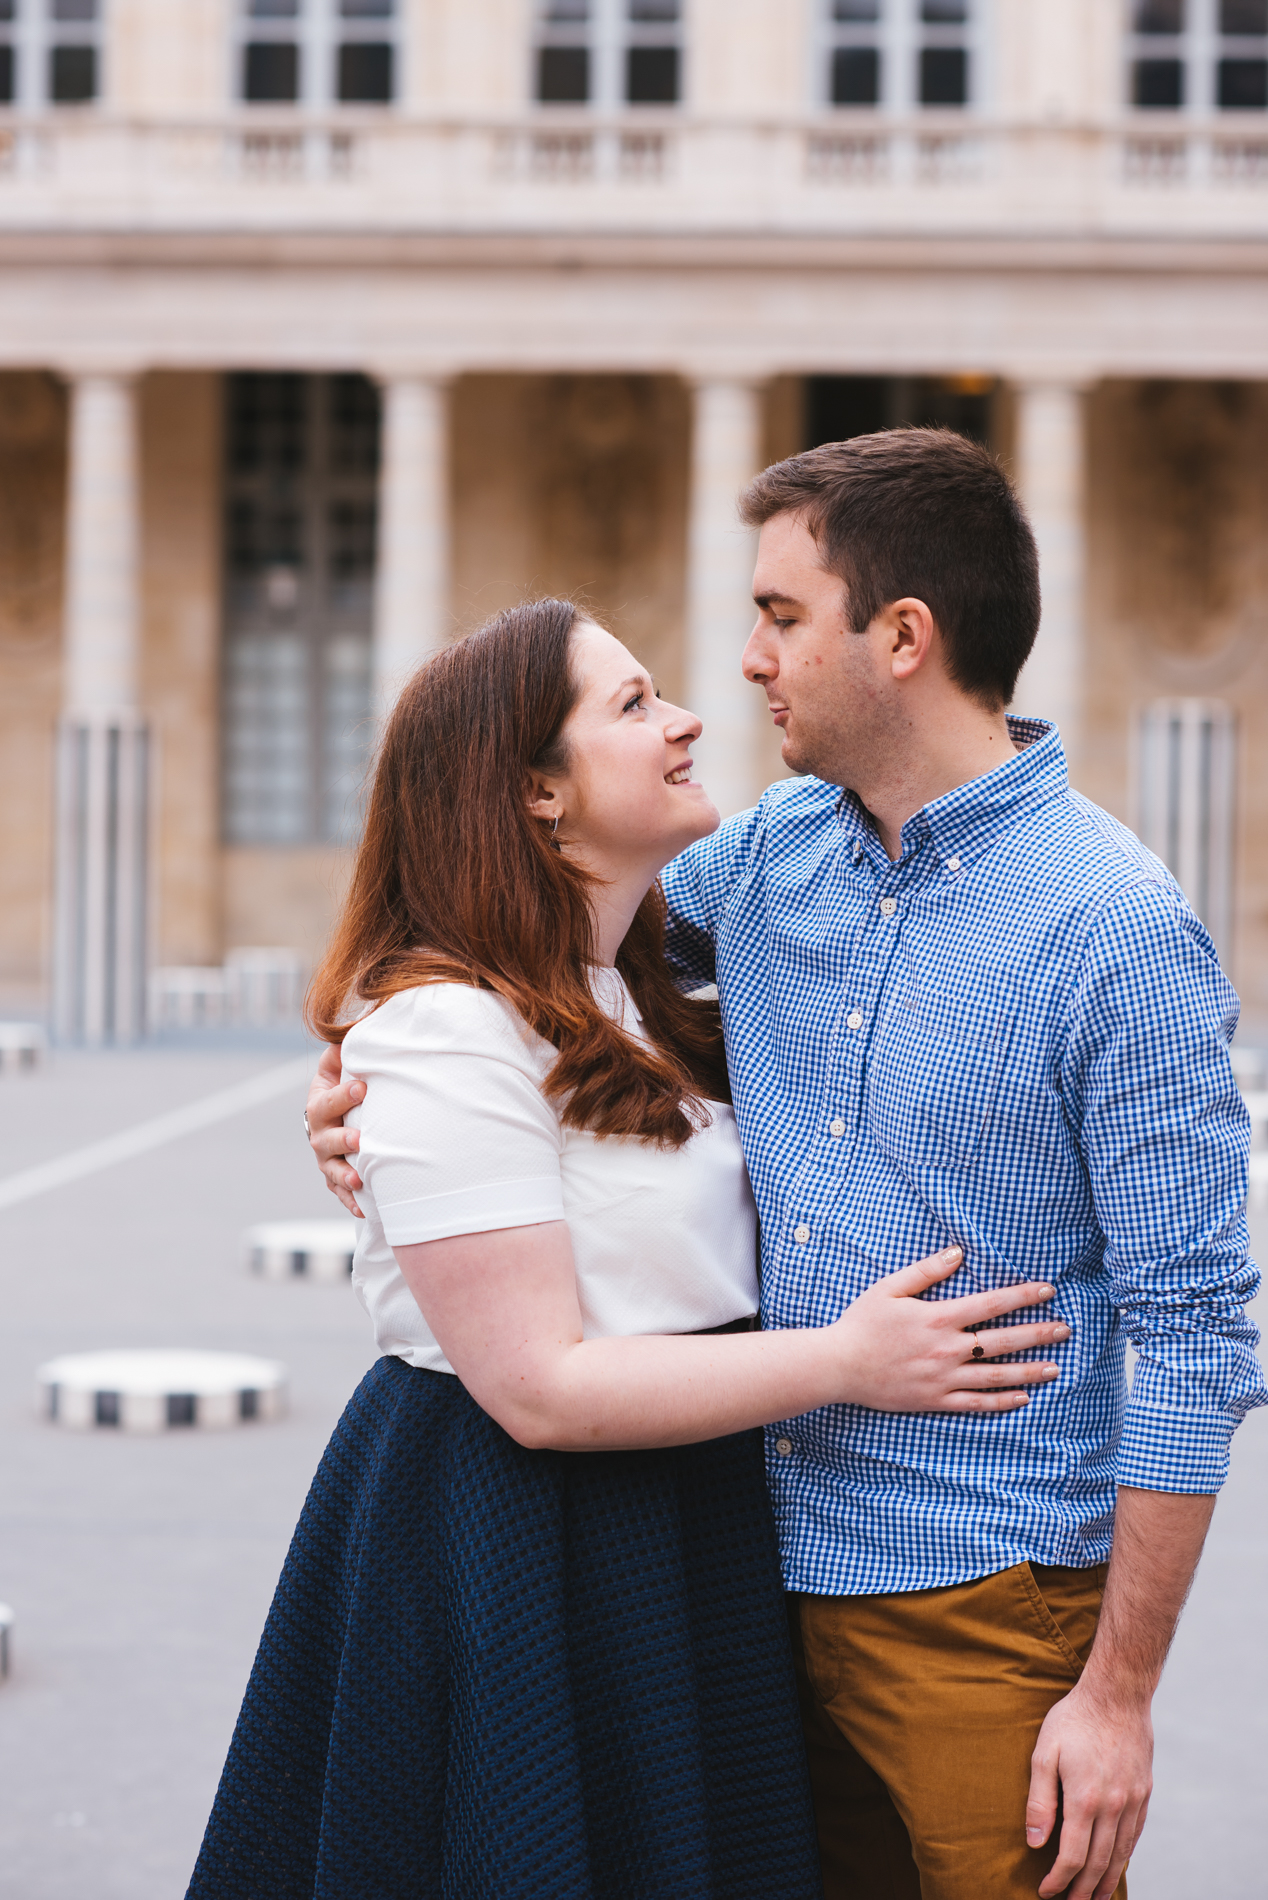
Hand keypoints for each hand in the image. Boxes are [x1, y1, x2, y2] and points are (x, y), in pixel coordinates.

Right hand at [307, 1041, 364, 1216]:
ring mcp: (327, 1159)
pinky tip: (364, 1208)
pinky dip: (352, 1201)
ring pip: (332, 1170)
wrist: (343, 1115)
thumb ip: (344, 1051)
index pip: (327, 1101)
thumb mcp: (340, 1065)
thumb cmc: (349, 1084)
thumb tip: (350, 1032)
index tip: (362, 1087)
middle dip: (342, 1140)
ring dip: (345, 1175)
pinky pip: (342, 1193)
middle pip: (325, 1140)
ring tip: (359, 1178)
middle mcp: (319, 1134)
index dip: (342, 1095)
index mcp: (319, 1105)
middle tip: (360, 1139)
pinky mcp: (338, 1179)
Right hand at [831, 1247, 1069, 1412]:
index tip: (1047, 1291)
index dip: (1022, 1296)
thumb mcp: (890, 1288)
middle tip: (1065, 1330)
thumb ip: (926, 1271)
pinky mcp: (935, 1400)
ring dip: (1029, 1371)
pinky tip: (1022, 1398)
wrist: (840, 1365)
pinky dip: (1001, 1402)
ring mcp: (943, 1378)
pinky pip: (976, 1403)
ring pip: (996, 1376)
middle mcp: (947, 1349)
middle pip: (1003, 1341)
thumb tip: (958, 1253)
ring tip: (1055, 1368)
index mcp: (939, 1318)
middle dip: (1038, 1334)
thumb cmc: (862, 1323)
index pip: (991, 1304)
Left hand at [1027, 1679, 1151, 1898]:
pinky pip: (1135, 1836)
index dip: (1059, 1880)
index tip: (1046, 1892)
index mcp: (1085, 1799)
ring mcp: (1132, 1802)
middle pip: (1099, 1863)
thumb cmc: (1074, 1720)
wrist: (1117, 1694)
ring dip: (1106, 1881)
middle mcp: (1113, 1806)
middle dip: (1082, 1890)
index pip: (1072, 1856)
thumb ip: (1039, 1799)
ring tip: (1094, 1899)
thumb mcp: (1044, 1752)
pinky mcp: (1144, 1794)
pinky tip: (1115, 1865)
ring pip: (1120, 1854)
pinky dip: (1124, 1857)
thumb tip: (1035, 1841)